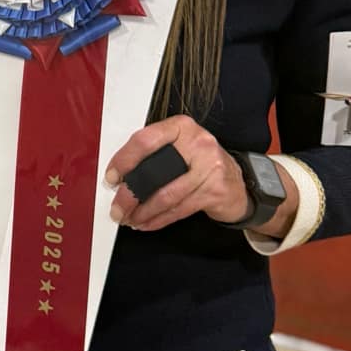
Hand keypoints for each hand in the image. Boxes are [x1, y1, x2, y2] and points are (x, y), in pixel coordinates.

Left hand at [106, 115, 283, 234]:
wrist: (240, 185)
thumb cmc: (201, 165)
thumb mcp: (180, 148)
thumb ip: (154, 154)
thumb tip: (119, 175)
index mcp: (182, 127)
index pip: (145, 140)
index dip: (124, 161)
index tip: (111, 177)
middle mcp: (198, 143)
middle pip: (154, 170)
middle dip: (130, 193)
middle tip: (116, 207)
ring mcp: (209, 167)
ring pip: (166, 195)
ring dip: (143, 211)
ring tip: (129, 218)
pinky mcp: (214, 191)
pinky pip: (179, 209)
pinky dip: (159, 219)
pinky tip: (146, 223)